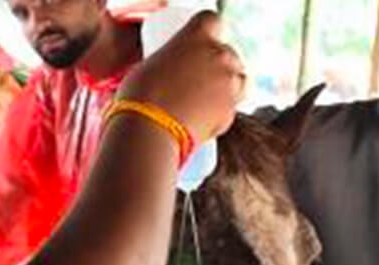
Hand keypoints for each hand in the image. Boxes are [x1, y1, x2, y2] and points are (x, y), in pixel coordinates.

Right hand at [117, 11, 245, 142]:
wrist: (149, 129)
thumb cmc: (139, 96)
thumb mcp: (150, 65)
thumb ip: (169, 63)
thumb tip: (167, 73)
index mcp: (196, 36)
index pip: (212, 21)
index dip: (208, 32)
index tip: (199, 44)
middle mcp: (218, 55)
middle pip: (228, 52)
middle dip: (218, 62)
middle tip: (200, 76)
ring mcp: (229, 83)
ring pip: (239, 78)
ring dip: (227, 84)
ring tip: (208, 96)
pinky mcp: (232, 111)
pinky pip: (234, 105)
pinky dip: (224, 109)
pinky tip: (207, 116)